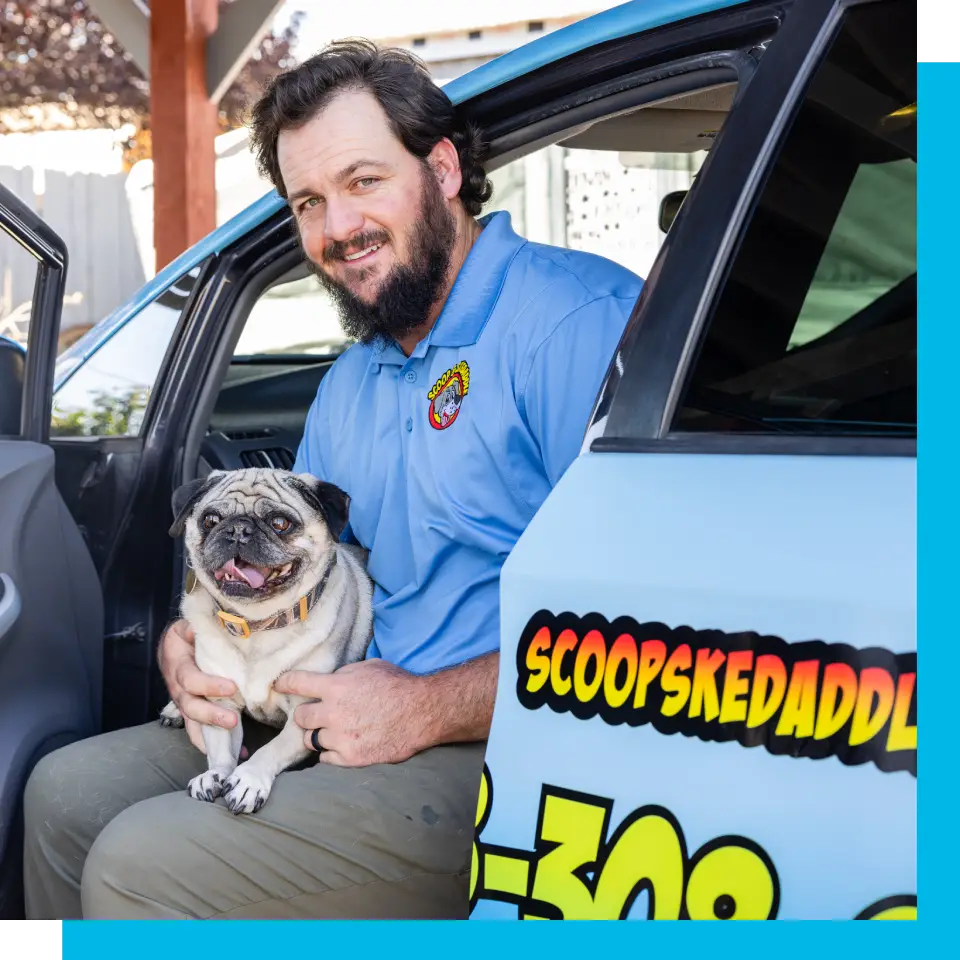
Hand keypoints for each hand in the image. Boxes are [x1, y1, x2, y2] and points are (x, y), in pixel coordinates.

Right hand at [158, 620, 246, 756]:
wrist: (175, 643)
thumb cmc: (189, 633)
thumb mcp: (190, 625)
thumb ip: (198, 627)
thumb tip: (212, 624)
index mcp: (178, 663)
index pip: (189, 678)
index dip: (207, 685)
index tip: (230, 688)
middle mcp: (178, 686)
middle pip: (189, 705)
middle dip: (210, 715)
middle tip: (233, 720)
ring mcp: (184, 700)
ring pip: (192, 721)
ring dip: (212, 733)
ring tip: (235, 744)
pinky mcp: (192, 709)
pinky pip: (197, 729)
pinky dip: (211, 742)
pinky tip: (234, 753)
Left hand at [273, 659, 428, 766]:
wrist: (422, 712)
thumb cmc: (398, 685)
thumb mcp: (369, 667)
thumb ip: (343, 674)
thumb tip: (327, 681)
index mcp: (336, 686)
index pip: (297, 683)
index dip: (284, 684)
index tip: (278, 686)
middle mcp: (333, 713)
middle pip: (300, 718)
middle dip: (305, 715)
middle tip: (314, 715)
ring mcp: (341, 738)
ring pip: (310, 740)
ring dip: (317, 735)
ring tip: (330, 732)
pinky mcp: (351, 757)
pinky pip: (325, 759)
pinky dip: (330, 753)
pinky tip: (342, 745)